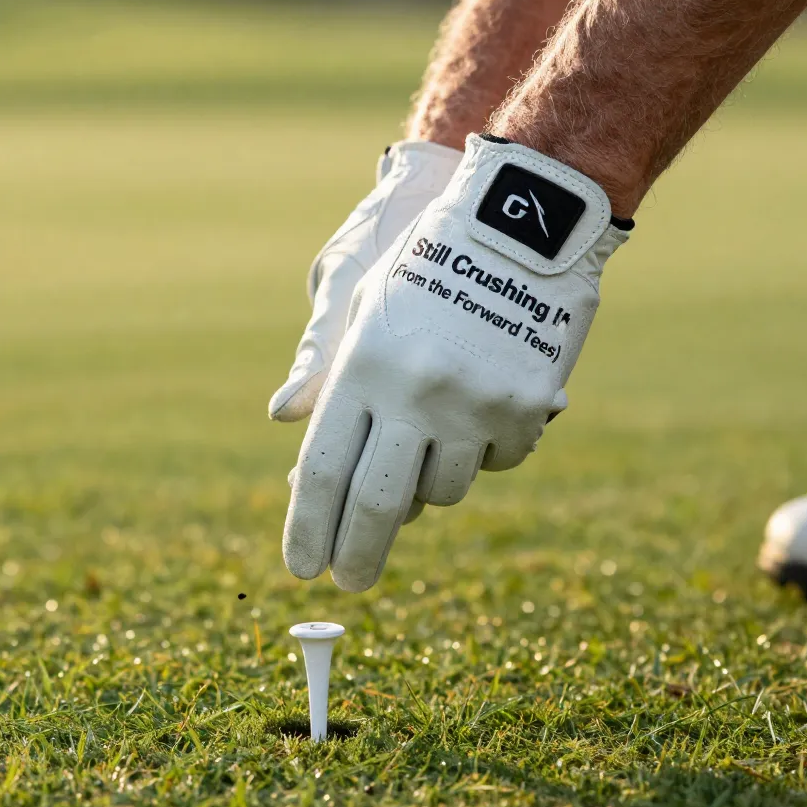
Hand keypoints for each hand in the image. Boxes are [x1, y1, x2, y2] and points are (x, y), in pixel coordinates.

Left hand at [283, 134, 632, 590]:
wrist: (522, 223)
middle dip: (357, 554)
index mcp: (363, 365)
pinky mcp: (525, 407)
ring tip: (433, 429)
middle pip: (375, 502)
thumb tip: (281, 419)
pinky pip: (495, 462)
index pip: (322, 468)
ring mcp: (474, 403)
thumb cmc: (426, 264)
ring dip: (428, 480)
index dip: (309, 526)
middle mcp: (414, 392)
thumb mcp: (363, 305)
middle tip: (348, 583)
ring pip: (441, 491)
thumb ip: (325, 372)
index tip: (304, 567)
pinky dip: (481, 450)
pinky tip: (480, 405)